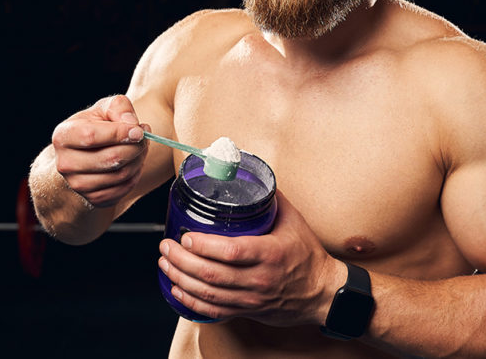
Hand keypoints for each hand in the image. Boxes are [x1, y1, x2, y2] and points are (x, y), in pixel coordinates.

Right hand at [50, 94, 148, 207]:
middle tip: (144, 137)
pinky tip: (133, 162)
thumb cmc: (96, 126)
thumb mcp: (104, 108)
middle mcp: (65, 163)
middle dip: (135, 147)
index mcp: (63, 136)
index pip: (91, 136)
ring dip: (138, 160)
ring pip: (120, 175)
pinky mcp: (93, 198)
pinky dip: (135, 175)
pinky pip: (123, 189)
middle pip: (110, 159)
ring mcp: (77, 184)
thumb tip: (132, 125)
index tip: (139, 130)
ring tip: (140, 148)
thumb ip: (119, 107)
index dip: (119, 133)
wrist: (84, 154)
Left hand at [158, 191, 344, 325]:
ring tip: (165, 262)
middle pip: (212, 275)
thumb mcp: (294, 221)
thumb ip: (269, 198)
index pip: (232, 252)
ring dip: (180, 279)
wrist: (321, 292)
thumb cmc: (307, 254)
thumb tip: (246, 174)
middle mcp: (259, 279)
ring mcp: (251, 299)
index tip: (186, 236)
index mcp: (271, 254)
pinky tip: (176, 289)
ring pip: (208, 294)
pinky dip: (190, 302)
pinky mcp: (246, 311)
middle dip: (182, 260)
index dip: (204, 246)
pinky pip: (213, 311)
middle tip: (167, 245)